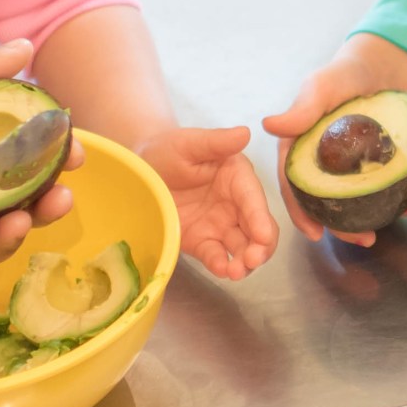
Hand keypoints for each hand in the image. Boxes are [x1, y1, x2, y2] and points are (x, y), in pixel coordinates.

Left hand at [137, 124, 277, 279]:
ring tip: (236, 273)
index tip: (264, 237)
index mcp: (237, 178)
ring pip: (242, 247)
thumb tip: (246, 133)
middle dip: (260, 248)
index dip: (261, 219)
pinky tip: (221, 270)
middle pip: (257, 229)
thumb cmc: (168, 150)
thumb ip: (216, 141)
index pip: (254, 200)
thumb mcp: (188, 143)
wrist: (142, 169)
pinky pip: (216, 256)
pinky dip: (221, 265)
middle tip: (252, 261)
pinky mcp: (203, 242)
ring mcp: (220, 226)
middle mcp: (235, 204)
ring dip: (245, 263)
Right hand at [262, 35, 406, 247]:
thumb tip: (269, 125)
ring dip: (366, 219)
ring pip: (351, 200)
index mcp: (298, 148)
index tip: (314, 234)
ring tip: (382, 232)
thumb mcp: (321, 87)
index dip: (299, 211)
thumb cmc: (344, 73)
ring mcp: (346, 166)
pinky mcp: (370, 164)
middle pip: (323, 201)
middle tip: (363, 240)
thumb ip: (302, 109)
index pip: (293, 184)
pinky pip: (379, 186)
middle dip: (340, 226)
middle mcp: (319, 162)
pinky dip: (394, 198)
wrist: (381, 68)